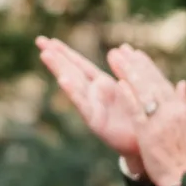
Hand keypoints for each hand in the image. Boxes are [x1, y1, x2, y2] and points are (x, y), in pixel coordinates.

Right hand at [37, 36, 149, 169]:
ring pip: (74, 84)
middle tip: (39, 41)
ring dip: (59, 69)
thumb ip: (127, 69)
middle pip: (72, 70)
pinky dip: (73, 92)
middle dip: (56, 56)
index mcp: (102, 85)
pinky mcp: (97, 122)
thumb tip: (125, 47)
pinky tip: (63, 80)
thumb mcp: (134, 89)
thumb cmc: (138, 118)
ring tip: (46, 55)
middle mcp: (94, 95)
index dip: (65, 52)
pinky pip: (83, 104)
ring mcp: (93, 107)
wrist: (145, 145)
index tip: (50, 40)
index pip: (80, 64)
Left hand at [105, 46, 185, 185]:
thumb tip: (181, 84)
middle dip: (135, 64)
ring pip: (143, 91)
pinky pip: (138, 111)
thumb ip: (183, 104)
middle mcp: (172, 110)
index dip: (148, 67)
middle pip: (151, 82)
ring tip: (116, 57)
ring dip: (129, 72)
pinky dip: (130, 96)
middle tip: (122, 49)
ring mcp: (160, 120)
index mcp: (180, 108)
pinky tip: (120, 83)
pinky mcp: (150, 133)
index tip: (137, 54)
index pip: (162, 82)